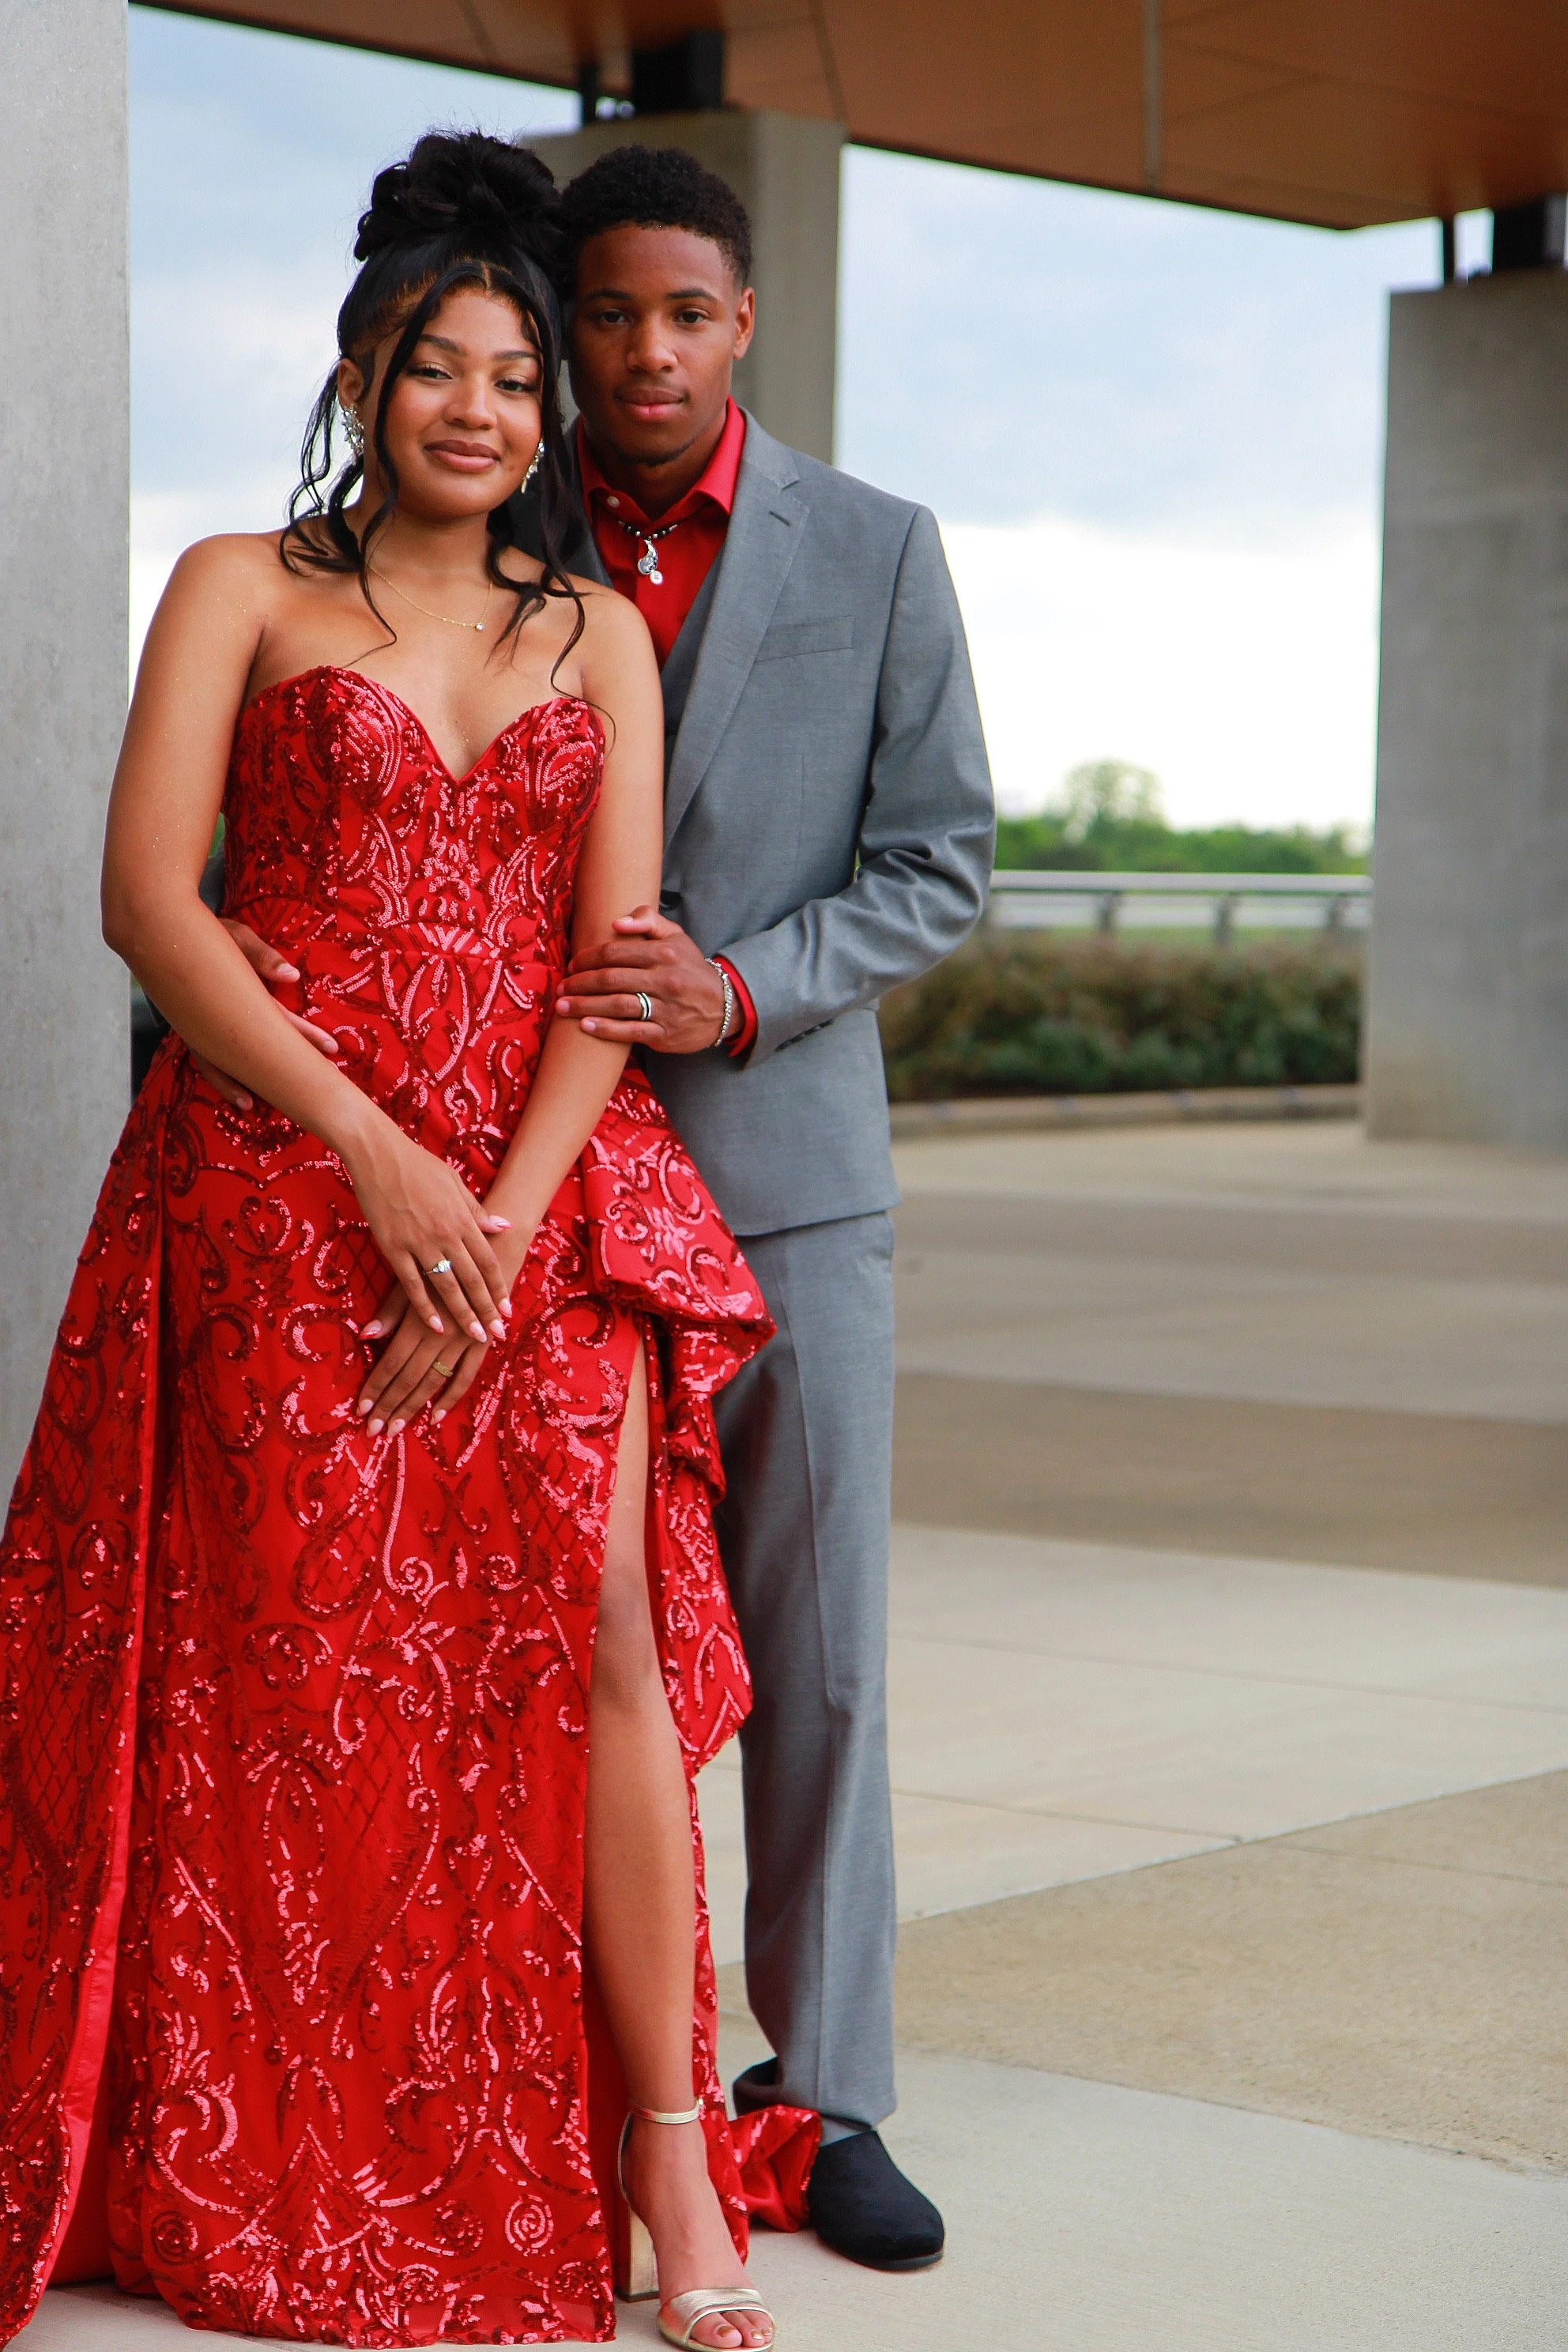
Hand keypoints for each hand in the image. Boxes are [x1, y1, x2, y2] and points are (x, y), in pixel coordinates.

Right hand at [188, 920, 340, 1109]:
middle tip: (307, 1087)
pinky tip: (227, 1088)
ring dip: (232, 1083)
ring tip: (248, 1105)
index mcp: (232, 992)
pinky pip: (203, 1056)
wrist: (158, 929)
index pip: (275, 1019)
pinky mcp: (189, 1026)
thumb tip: (291, 976)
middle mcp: (211, 1015)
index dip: (305, 1035)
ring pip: (216, 1062)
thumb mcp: (234, 935)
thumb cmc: (204, 930)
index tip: (332, 1048)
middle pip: (250, 1049)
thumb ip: (261, 955)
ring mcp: (196, 1024)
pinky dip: (214, 1073)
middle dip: (279, 1069)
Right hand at [340, 1118, 515, 1348]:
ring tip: (475, 1336)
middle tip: (498, 1333)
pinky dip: (425, 1308)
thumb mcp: (455, 1182)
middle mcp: (446, 1234)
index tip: (507, 1309)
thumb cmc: (418, 1165)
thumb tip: (504, 1226)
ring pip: (447, 1287)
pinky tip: (436, 1326)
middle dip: (487, 1309)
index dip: (498, 1287)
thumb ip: (477, 1210)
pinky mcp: (394, 1248)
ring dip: (462, 1314)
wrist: (379, 1154)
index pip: (487, 1260)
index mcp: (463, 1218)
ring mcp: (419, 1243)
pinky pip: (413, 1285)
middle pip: (472, 1279)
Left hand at [355, 1224, 531, 1432]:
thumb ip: (392, 1311)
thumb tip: (366, 1336)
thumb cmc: (444, 1258)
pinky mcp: (481, 1343)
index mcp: (419, 1319)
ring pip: (433, 1382)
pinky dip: (450, 1397)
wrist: (493, 1247)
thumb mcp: (413, 1278)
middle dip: (389, 1406)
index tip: (361, 1409)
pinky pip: (465, 1376)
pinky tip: (435, 1416)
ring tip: (396, 1429)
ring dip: (413, 1407)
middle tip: (373, 1432)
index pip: (391, 1362)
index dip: (376, 1387)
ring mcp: (462, 1342)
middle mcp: (439, 1335)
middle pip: (409, 1378)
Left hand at [556, 908, 729, 1054]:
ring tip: (563, 1007)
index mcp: (664, 954)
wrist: (723, 1006)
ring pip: (617, 1006)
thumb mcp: (676, 937)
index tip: (573, 965)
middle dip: (580, 984)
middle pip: (611, 979)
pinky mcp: (665, 1034)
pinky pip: (631, 1032)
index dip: (588, 959)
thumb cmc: (690, 969)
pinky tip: (586, 1026)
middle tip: (561, 988)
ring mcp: (665, 1009)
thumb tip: (617, 922)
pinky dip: (606, 1030)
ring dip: (585, 1007)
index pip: (616, 953)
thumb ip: (649, 920)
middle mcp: (664, 980)